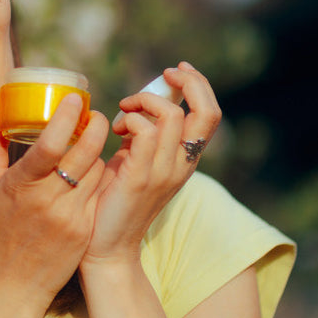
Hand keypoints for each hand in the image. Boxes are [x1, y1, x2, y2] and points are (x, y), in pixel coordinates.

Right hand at [0, 93, 109, 307]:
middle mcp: (49, 201)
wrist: (11, 288)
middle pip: (86, 153)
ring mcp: (72, 218)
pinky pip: (98, 194)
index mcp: (22, 187)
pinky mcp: (85, 231)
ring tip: (90, 143)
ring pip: (97, 171)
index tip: (76, 99)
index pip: (52, 144)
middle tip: (94, 115)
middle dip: (96, 127)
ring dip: (96, 153)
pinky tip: (89, 172)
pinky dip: (96, 179)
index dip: (68, 117)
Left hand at [82, 61, 221, 266]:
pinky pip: (144, 132)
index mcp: (186, 160)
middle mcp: (183, 165)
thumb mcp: (136, 162)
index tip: (175, 71)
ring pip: (171, 115)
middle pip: (207, 111)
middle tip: (163, 75)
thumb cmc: (114, 201)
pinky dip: (130, 119)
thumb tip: (137, 107)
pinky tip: (117, 130)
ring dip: (144, 101)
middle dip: (188, 82)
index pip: (210, 115)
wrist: (107, 247)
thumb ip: (144, 138)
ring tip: (124, 111)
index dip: (199, 85)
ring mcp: (164, 172)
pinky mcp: (140, 178)